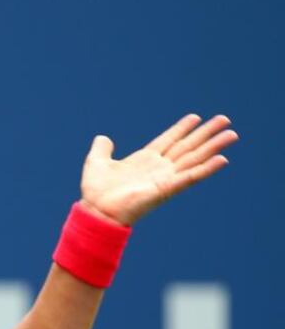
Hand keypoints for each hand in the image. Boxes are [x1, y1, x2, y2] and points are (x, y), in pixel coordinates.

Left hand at [78, 114, 238, 226]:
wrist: (97, 211)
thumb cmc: (96, 191)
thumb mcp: (97, 162)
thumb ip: (102, 148)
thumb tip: (104, 138)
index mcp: (144, 160)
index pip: (168, 140)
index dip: (181, 128)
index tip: (196, 117)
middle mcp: (158, 168)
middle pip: (187, 146)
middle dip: (205, 133)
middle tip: (224, 120)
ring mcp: (165, 178)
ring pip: (194, 158)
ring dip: (214, 147)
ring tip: (232, 135)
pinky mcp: (167, 189)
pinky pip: (190, 177)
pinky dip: (206, 169)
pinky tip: (222, 159)